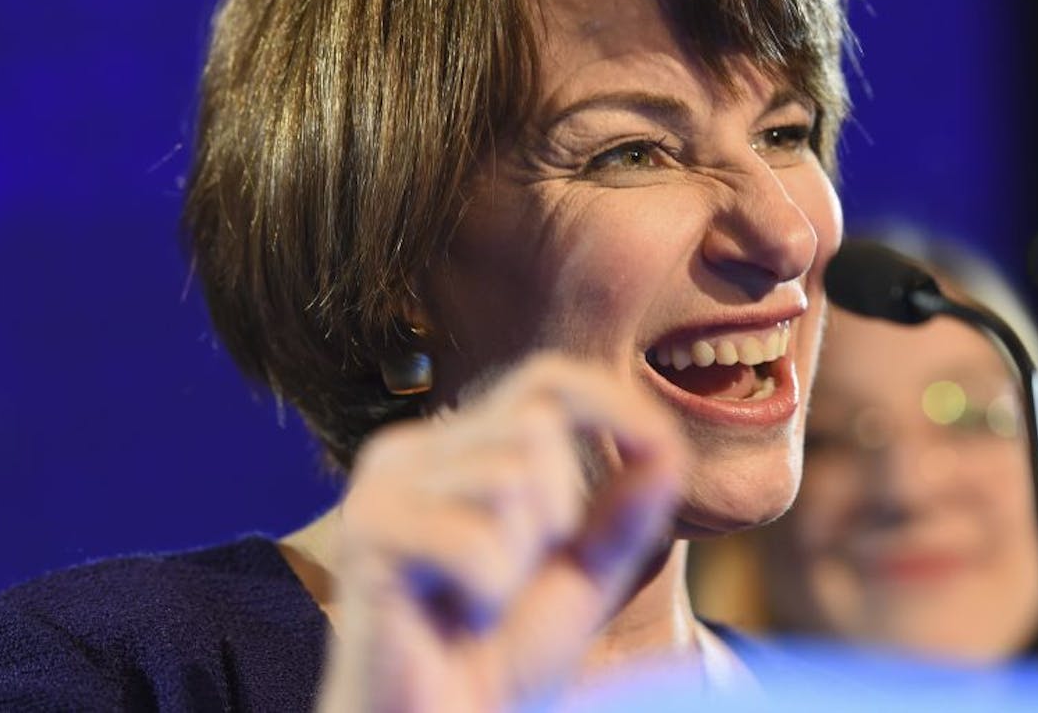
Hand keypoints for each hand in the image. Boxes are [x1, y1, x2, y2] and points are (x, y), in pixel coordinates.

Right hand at [317, 353, 686, 712]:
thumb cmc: (496, 657)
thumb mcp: (582, 574)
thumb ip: (623, 514)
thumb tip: (669, 449)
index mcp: (456, 448)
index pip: (546, 381)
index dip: (611, 403)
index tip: (662, 448)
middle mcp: (410, 451)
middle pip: (536, 426)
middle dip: (559, 512)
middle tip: (514, 578)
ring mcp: (381, 487)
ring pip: (510, 479)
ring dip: (518, 561)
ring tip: (478, 603)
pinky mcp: (368, 533)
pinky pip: (475, 541)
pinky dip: (486, 593)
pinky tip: (451, 620)